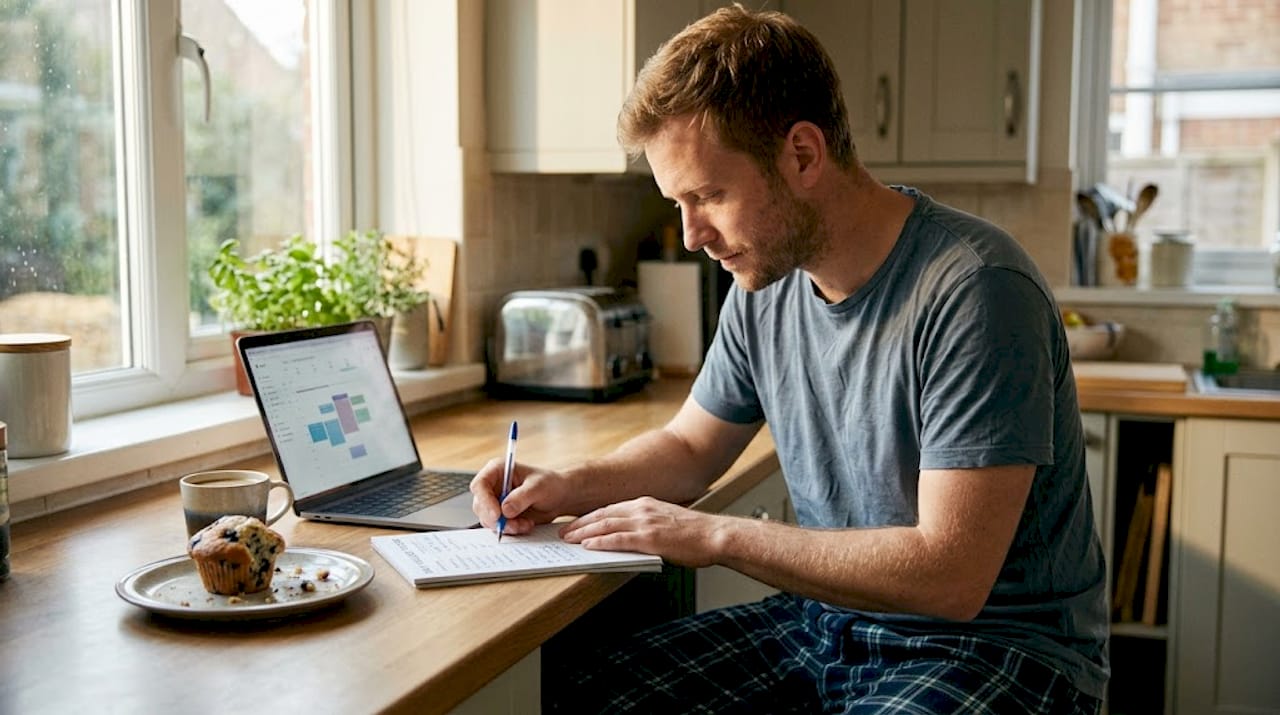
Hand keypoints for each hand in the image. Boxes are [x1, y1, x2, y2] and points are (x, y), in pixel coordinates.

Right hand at [469, 458, 570, 535]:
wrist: (559, 497)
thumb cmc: (550, 484)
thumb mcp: (538, 487)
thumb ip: (521, 497)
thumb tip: (505, 510)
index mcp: (498, 470)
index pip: (480, 485)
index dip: (485, 500)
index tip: (497, 514)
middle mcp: (493, 486)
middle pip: (480, 506)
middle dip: (496, 519)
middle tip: (514, 525)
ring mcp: (495, 502)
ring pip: (488, 519)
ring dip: (506, 526)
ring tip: (526, 524)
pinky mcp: (501, 515)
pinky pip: (497, 527)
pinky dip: (511, 530)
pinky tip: (526, 525)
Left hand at [559, 497, 724, 567]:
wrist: (715, 535)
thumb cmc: (695, 533)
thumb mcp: (667, 521)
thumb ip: (647, 525)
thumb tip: (630, 536)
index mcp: (646, 504)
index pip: (610, 509)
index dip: (589, 517)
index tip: (575, 524)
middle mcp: (642, 509)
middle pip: (603, 515)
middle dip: (580, 524)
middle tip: (563, 532)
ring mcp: (645, 523)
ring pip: (606, 525)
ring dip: (584, 533)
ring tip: (569, 540)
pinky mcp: (650, 538)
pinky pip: (619, 539)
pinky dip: (601, 542)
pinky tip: (588, 546)